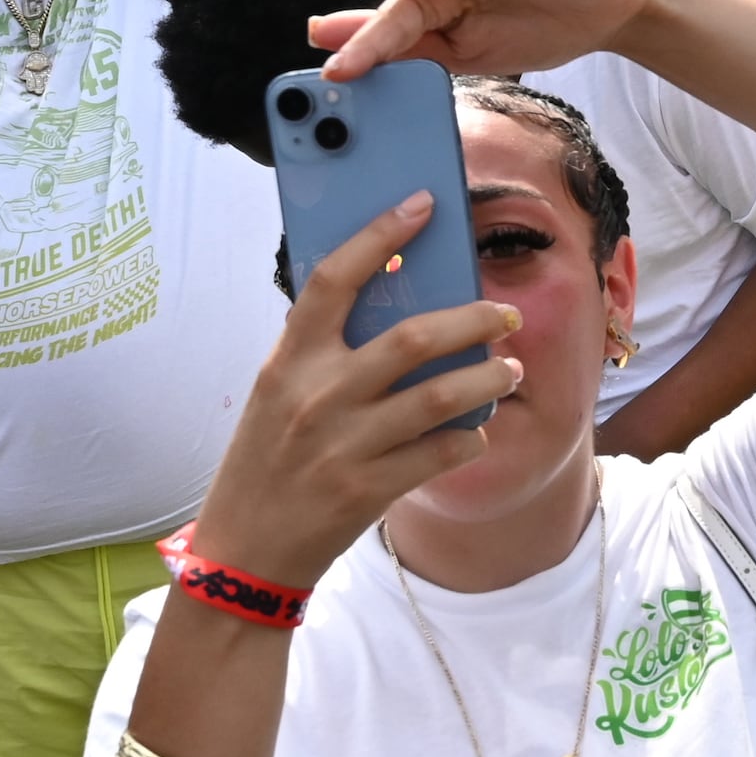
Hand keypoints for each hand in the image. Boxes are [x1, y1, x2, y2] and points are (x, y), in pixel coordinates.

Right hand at [181, 189, 524, 586]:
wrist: (245, 551)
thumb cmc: (266, 461)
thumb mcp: (276, 393)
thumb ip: (323, 352)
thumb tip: (396, 303)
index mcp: (289, 360)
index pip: (334, 278)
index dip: (379, 235)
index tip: (420, 205)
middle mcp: (316, 395)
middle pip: (414, 338)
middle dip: (475, 321)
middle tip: (506, 315)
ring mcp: (344, 444)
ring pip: (441, 397)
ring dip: (489, 380)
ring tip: (511, 372)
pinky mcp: (368, 489)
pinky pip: (442, 452)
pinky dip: (469, 438)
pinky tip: (475, 432)